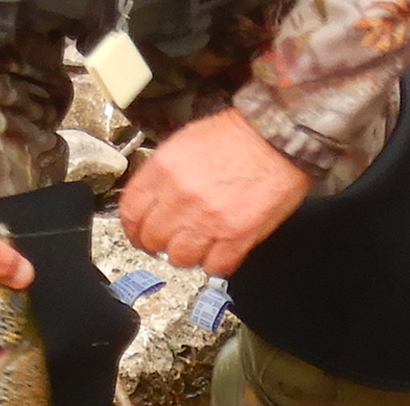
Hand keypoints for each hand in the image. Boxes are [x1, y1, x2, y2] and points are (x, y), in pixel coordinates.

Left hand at [118, 108, 310, 275]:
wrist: (279, 136)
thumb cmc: (238, 135)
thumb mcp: (186, 141)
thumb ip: (164, 172)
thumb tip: (153, 198)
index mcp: (164, 170)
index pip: (130, 211)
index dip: (132, 227)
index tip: (138, 232)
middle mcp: (181, 197)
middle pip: (152, 239)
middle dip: (158, 242)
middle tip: (168, 240)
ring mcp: (208, 220)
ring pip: (179, 258)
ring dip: (186, 254)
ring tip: (196, 245)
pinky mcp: (236, 237)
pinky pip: (214, 266)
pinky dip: (215, 263)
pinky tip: (219, 250)